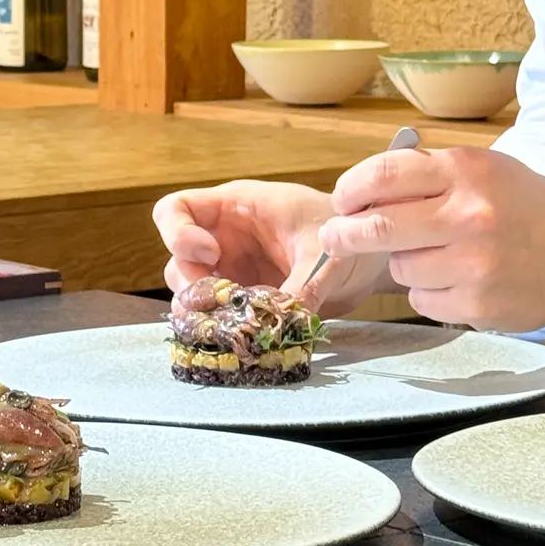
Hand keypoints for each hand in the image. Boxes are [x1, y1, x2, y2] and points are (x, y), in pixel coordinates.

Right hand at [151, 179, 390, 314]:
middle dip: (193, 287)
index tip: (210, 255)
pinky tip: (246, 338)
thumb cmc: (347, 228)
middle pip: (177, 262)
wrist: (370, 255)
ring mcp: (232, 271)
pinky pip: (218, 317)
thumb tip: (283, 322)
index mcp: (236, 207)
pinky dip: (224, 330)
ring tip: (235, 327)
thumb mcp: (326, 252)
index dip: (178, 234)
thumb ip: (304, 285)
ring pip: (193, 295)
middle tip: (225, 306)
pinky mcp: (245, 300)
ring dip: (206, 315)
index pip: (175, 210)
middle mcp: (225, 239)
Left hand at [315, 147, 544, 330]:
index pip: (384, 175)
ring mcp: (474, 265)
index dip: (351, 189)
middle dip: (345, 234)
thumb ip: (425, 175)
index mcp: (465, 172)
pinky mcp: (478, 304)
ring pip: (400, 268)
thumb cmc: (522, 203)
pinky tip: (457, 278)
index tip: (342, 201)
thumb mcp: (479, 169)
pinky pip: (422, 299)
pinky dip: (428, 291)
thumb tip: (359, 194)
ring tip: (437, 254)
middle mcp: (469, 217)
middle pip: (378, 228)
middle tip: (334, 236)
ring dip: (403, 263)